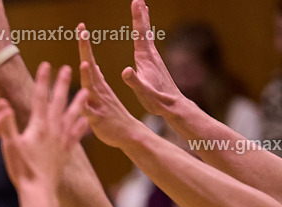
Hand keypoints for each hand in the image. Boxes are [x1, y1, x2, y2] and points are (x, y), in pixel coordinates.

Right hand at [0, 63, 88, 187]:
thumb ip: (6, 123)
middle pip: (59, 101)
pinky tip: (85, 120)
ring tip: (86, 90)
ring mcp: (62, 140)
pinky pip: (76, 135)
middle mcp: (53, 129)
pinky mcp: (66, 151)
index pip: (40, 97)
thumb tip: (1, 102)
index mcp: (38, 125)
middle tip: (69, 68)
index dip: (43, 79)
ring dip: (79, 102)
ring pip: (73, 115)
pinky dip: (81, 126)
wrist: (39, 190)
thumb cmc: (22, 169)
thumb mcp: (10, 145)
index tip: (46, 64)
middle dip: (62, 84)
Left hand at [78, 23, 143, 148]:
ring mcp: (99, 103)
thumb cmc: (111, 116)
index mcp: (98, 85)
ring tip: (85, 62)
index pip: (90, 60)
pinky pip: (89, 111)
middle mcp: (99, 90)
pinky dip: (86, 103)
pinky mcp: (97, 119)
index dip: (85, 44)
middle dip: (85, 49)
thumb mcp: (101, 96)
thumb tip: (90, 65)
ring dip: (88, 75)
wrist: (127, 134)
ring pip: (92, 87)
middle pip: (90, 66)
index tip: (81, 27)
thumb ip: (94, 81)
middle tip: (83, 31)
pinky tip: (83, 98)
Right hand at [121, 0, 183, 117]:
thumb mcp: (144, 92)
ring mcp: (153, 58)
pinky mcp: (154, 64)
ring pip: (147, 35)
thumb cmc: (157, 100)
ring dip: (143, 21)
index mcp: (145, 59)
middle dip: (140, 14)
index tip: (136, 2)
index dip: (137, 18)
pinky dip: (144, 34)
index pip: (140, 33)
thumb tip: (125, 71)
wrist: (173, 105)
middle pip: (145, 30)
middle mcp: (151, 55)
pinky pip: (147, 43)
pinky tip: (144, 35)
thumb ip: (135, 82)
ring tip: (142, 10)